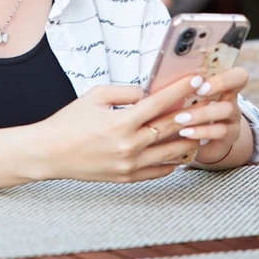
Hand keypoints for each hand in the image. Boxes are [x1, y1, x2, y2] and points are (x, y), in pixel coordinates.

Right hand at [35, 74, 207, 182]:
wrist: (49, 153)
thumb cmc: (69, 121)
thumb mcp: (95, 95)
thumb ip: (127, 92)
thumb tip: (149, 94)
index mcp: (121, 122)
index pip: (160, 103)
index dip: (181, 90)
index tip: (197, 80)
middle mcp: (129, 145)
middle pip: (171, 128)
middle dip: (193, 112)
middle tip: (209, 102)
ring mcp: (129, 165)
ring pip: (171, 152)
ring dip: (188, 139)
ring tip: (201, 127)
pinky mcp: (126, 178)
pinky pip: (159, 171)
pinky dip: (173, 161)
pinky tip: (180, 151)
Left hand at [147, 67, 249, 166]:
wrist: (198, 146)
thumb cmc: (186, 115)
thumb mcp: (184, 100)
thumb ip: (177, 89)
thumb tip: (151, 79)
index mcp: (220, 84)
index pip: (235, 70)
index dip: (223, 71)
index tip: (200, 80)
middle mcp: (231, 97)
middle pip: (239, 80)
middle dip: (219, 83)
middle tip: (198, 91)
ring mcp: (233, 117)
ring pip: (226, 109)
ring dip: (202, 112)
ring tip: (180, 118)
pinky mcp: (229, 137)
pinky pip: (220, 131)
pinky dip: (201, 131)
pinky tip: (185, 133)